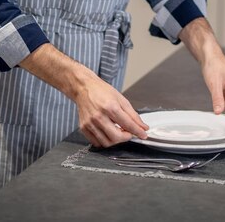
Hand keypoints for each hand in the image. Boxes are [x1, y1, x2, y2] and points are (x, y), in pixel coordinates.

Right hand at [20, 43, 148, 146]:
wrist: (79, 82)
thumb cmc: (100, 87)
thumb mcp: (119, 95)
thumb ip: (131, 112)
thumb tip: (143, 126)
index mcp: (109, 104)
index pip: (128, 124)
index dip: (138, 132)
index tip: (145, 135)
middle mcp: (98, 114)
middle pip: (116, 137)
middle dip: (127, 139)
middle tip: (132, 135)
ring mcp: (88, 122)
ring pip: (105, 142)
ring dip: (116, 141)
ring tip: (120, 134)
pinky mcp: (82, 127)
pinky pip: (96, 141)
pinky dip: (104, 141)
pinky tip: (108, 133)